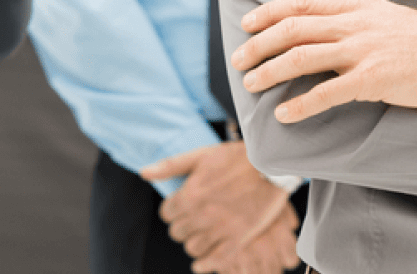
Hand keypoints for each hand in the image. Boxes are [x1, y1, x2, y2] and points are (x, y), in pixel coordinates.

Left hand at [140, 141, 295, 272]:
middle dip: (184, 225)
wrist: (273, 164)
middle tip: (197, 217)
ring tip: (205, 232)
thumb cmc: (237, 156)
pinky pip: (212, 261)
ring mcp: (219, 229)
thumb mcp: (203, 154)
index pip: (166, 214)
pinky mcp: (237, 239)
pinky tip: (205, 259)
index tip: (186, 205)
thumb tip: (143, 172)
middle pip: (178, 233)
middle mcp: (200, 214)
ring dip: (195, 241)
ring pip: (192, 248)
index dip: (175, 209)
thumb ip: (171, 165)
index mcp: (190, 194)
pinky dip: (205, 263)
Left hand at [232, 0, 416, 123]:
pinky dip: (301, 104)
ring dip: (270, 71)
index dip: (270, 11)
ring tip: (251, 85)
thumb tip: (328, 32)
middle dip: (260, 43)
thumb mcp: (387, 16)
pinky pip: (327, 92)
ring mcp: (363, 50)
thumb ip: (357, 21)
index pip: (304, 3)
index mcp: (358, 6)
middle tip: (239, 59)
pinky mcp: (373, 78)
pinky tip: (284, 114)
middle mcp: (356, 24)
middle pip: (294, 27)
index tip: (248, 23)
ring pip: (302, 56)